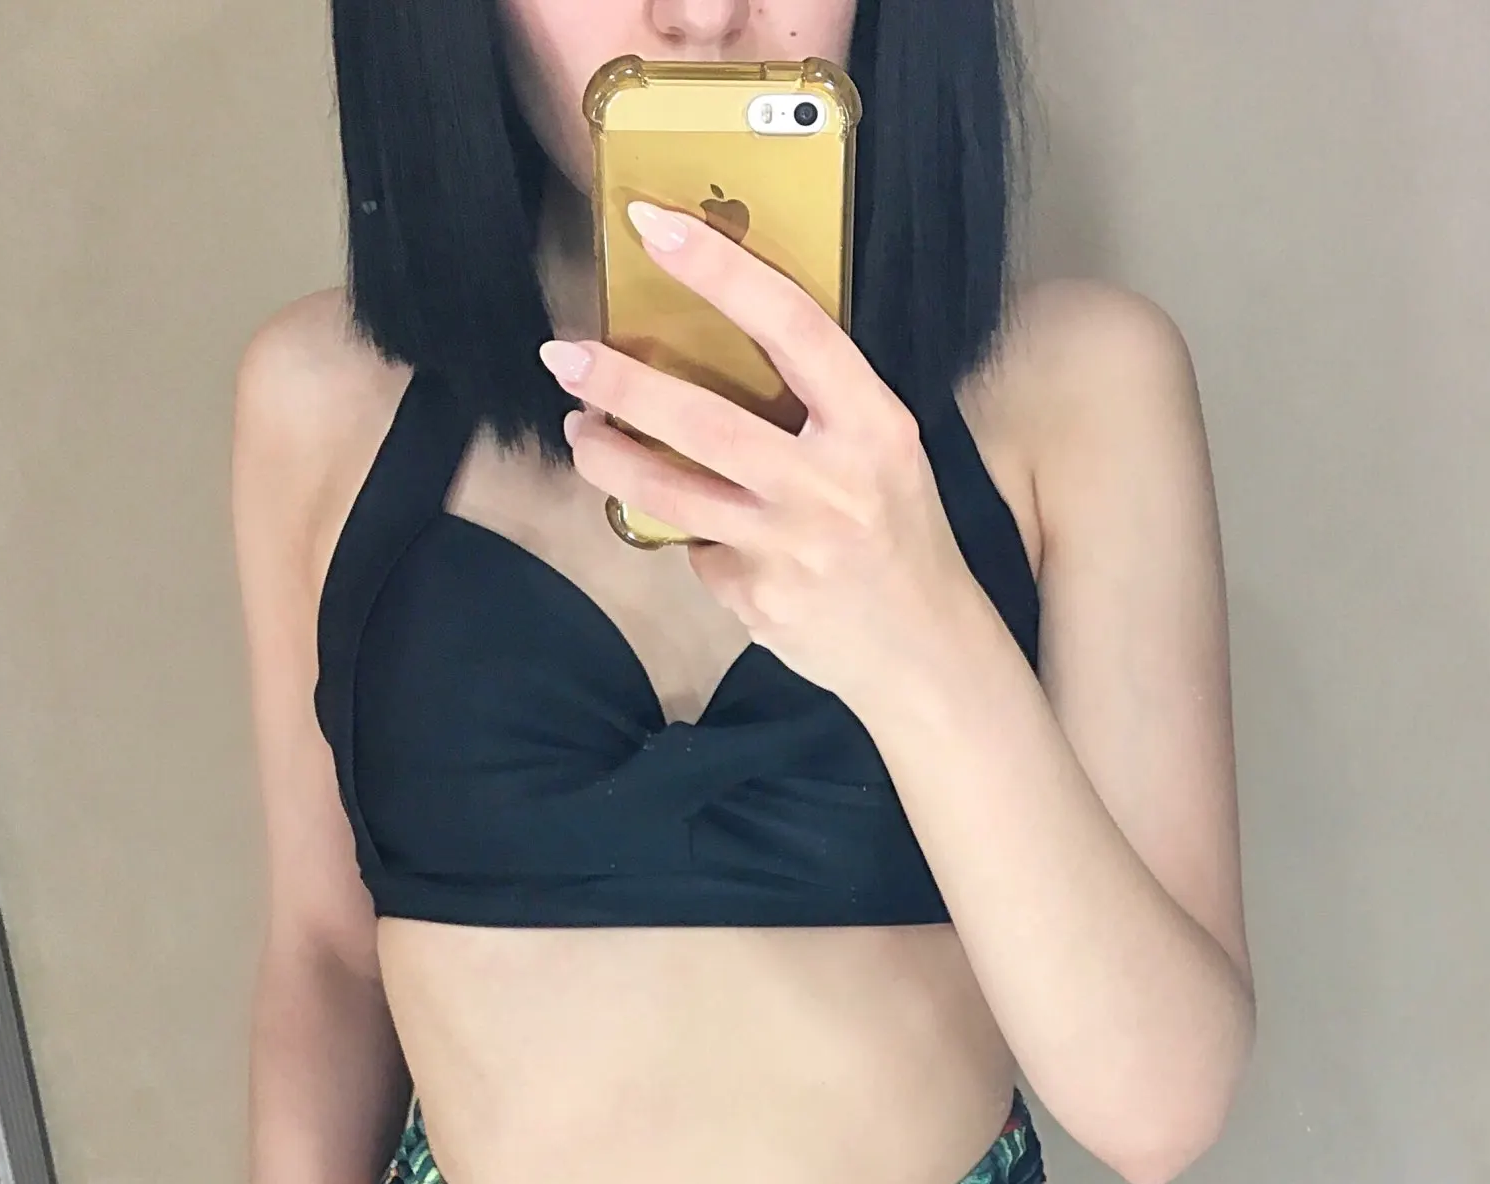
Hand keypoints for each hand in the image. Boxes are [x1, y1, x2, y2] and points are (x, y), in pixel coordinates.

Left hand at [539, 200, 995, 711]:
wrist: (925, 652)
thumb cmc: (899, 536)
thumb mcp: (885, 453)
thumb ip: (820, 405)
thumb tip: (716, 346)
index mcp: (873, 426)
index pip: (792, 326)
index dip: (719, 269)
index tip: (653, 225)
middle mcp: (831, 484)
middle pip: (704, 420)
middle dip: (622, 382)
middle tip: (564, 355)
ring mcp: (790, 548)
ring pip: (672, 492)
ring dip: (610, 458)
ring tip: (582, 432)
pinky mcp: (760, 600)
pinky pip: (701, 556)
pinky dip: (697, 543)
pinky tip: (717, 544)